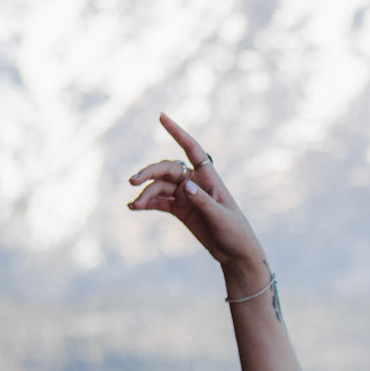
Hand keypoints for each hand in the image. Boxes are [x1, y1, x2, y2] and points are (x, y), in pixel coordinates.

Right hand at [127, 112, 267, 292]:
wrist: (235, 253)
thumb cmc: (234, 231)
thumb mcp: (220, 217)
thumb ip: (203, 201)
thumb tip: (185, 185)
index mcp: (208, 177)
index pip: (191, 149)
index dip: (177, 132)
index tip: (161, 117)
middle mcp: (194, 181)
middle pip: (167, 170)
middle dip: (149, 174)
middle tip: (134, 182)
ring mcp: (186, 195)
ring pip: (160, 187)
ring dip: (146, 193)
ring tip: (135, 205)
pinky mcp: (180, 209)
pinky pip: (160, 201)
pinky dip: (147, 203)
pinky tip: (134, 207)